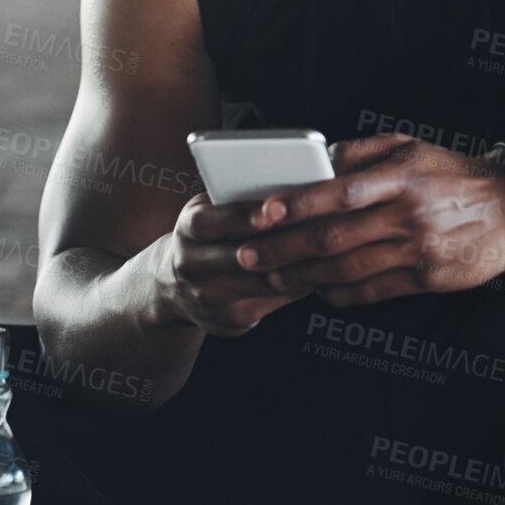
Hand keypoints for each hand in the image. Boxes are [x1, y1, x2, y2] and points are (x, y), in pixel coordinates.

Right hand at [161, 192, 314, 338]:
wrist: (176, 286)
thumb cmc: (210, 234)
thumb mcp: (211, 210)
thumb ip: (240, 198)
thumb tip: (293, 184)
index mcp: (188, 229)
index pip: (209, 222)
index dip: (239, 217)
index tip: (270, 212)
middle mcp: (191, 265)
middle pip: (238, 258)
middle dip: (279, 246)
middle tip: (315, 233)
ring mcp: (209, 297)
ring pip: (262, 283)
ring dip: (298, 266)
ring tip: (329, 249)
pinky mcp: (230, 320)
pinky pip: (273, 302)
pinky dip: (299, 285)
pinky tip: (321, 271)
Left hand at [231, 133, 504, 307]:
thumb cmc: (452, 172)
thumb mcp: (410, 146)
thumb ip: (362, 152)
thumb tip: (318, 162)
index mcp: (400, 176)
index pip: (338, 192)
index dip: (296, 204)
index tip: (261, 214)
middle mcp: (408, 214)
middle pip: (333, 237)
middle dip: (284, 249)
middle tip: (248, 256)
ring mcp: (419, 249)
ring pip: (348, 269)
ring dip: (303, 277)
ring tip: (273, 278)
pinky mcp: (429, 278)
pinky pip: (374, 291)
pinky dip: (340, 293)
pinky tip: (317, 291)